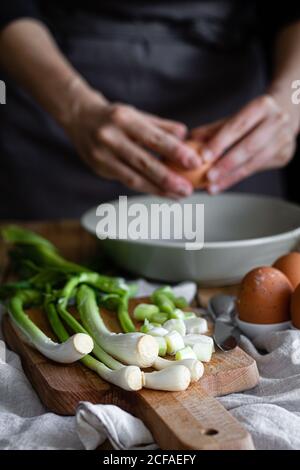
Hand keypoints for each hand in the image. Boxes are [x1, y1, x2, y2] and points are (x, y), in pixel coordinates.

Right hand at [62, 81, 200, 197]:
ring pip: (134, 178)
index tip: (195, 162)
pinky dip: (146, 188)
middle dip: (168, 178)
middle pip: (143, 162)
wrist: (79, 118)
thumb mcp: (137, 114)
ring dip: (158, 189)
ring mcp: (102, 155)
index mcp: (123, 119)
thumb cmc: (115, 116)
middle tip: (188, 189)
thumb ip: (160, 126)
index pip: (153, 138)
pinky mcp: (99, 169)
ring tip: (178, 196)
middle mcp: (110, 137)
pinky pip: (126, 181)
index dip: (176, 152)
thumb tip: (186, 135)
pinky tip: (162, 192)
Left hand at [191, 93, 299, 193]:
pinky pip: (257, 170)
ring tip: (212, 186)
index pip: (238, 126)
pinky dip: (237, 178)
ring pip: (254, 162)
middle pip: (248, 146)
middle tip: (208, 176)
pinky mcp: (285, 155)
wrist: (285, 117)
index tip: (204, 156)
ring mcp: (284, 139)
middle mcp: (277, 121)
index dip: (220, 142)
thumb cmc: (253, 119)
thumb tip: (191, 139)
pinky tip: (222, 184)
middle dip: (226, 164)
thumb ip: (213, 129)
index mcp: (262, 106)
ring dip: (231, 176)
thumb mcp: (234, 118)